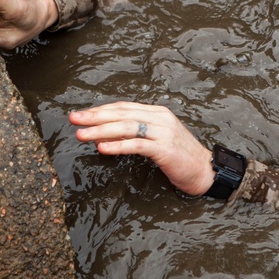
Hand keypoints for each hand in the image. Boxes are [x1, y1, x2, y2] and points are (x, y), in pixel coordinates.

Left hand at [69, 102, 215, 195]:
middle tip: (74, 119)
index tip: (80, 115)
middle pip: (122, 113)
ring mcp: (164, 132)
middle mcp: (161, 118)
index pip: (124, 107)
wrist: (205, 171)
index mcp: (157, 113)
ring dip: (101, 130)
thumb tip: (105, 134)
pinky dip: (117, 145)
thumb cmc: (179, 157)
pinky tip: (102, 149)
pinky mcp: (165, 148)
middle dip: (95, 116)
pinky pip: (137, 144)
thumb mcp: (156, 140)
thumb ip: (136, 133)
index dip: (100, 110)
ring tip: (81, 135)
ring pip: (127, 126)